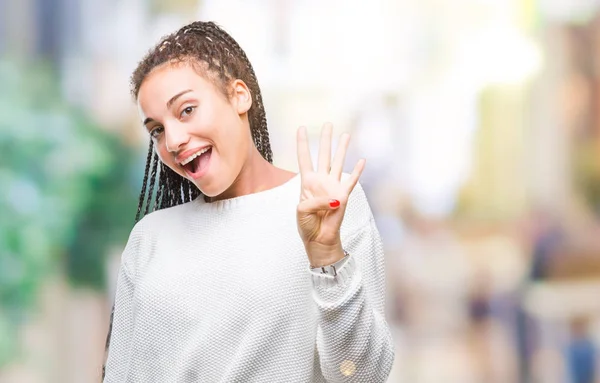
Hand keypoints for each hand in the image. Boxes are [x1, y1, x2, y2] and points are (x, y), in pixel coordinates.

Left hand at [296, 123, 364, 266]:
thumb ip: (315, 201)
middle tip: (328, 124)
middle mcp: (321, 181)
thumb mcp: (302, 211)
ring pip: (338, 163)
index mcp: (307, 183)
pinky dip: (357, 171)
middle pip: (323, 155)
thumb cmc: (307, 225)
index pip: (304, 158)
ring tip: (346, 134)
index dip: (302, 143)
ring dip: (342, 149)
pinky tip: (361, 160)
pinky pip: (351, 181)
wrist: (318, 240)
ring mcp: (333, 187)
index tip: (302, 127)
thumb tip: (335, 198)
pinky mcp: (344, 196)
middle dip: (326, 139)